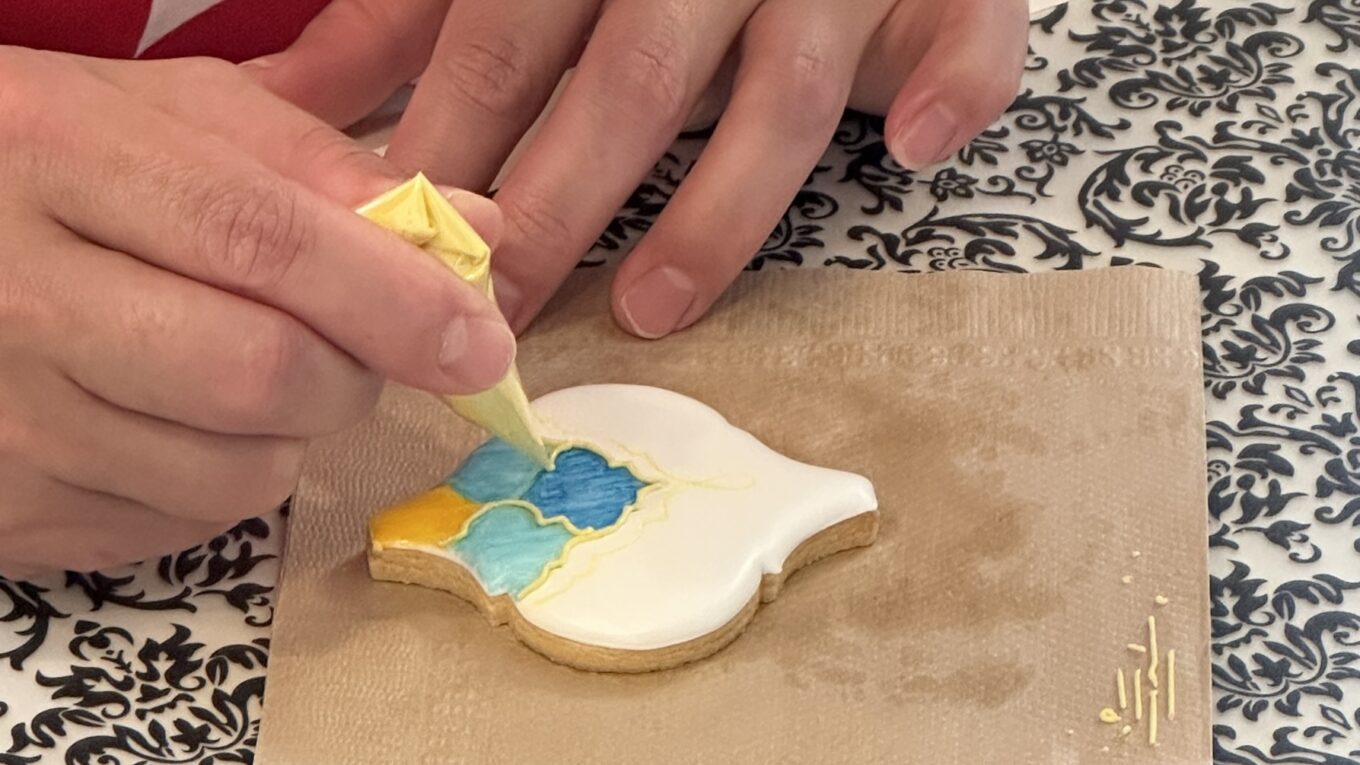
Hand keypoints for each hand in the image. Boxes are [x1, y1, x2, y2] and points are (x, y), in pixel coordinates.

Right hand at [0, 49, 512, 576]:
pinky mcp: (14, 511)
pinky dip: (224, 479)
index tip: (478, 340)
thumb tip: (473, 230)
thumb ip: (317, 166)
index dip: (394, 299)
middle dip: (355, 374)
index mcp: (57, 154)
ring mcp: (6, 419)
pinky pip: (184, 525)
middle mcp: (15, 292)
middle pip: (257, 374)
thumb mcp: (166, 119)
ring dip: (291, 432)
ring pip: (234, 474)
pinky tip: (181, 417)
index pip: (262, 240)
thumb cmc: (47, 172)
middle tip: (358, 349)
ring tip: (244, 366)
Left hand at [251, 0, 1027, 336]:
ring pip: (778, 88)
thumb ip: (405, 12)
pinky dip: (956, 84)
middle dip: (554, 207)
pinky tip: (915, 147)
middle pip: (627, 80)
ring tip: (654, 310)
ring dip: (720, 208)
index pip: (503, 41)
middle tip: (498, 320)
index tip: (396, 262)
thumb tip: (290, 93)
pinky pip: (967, 27)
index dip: (447, 153)